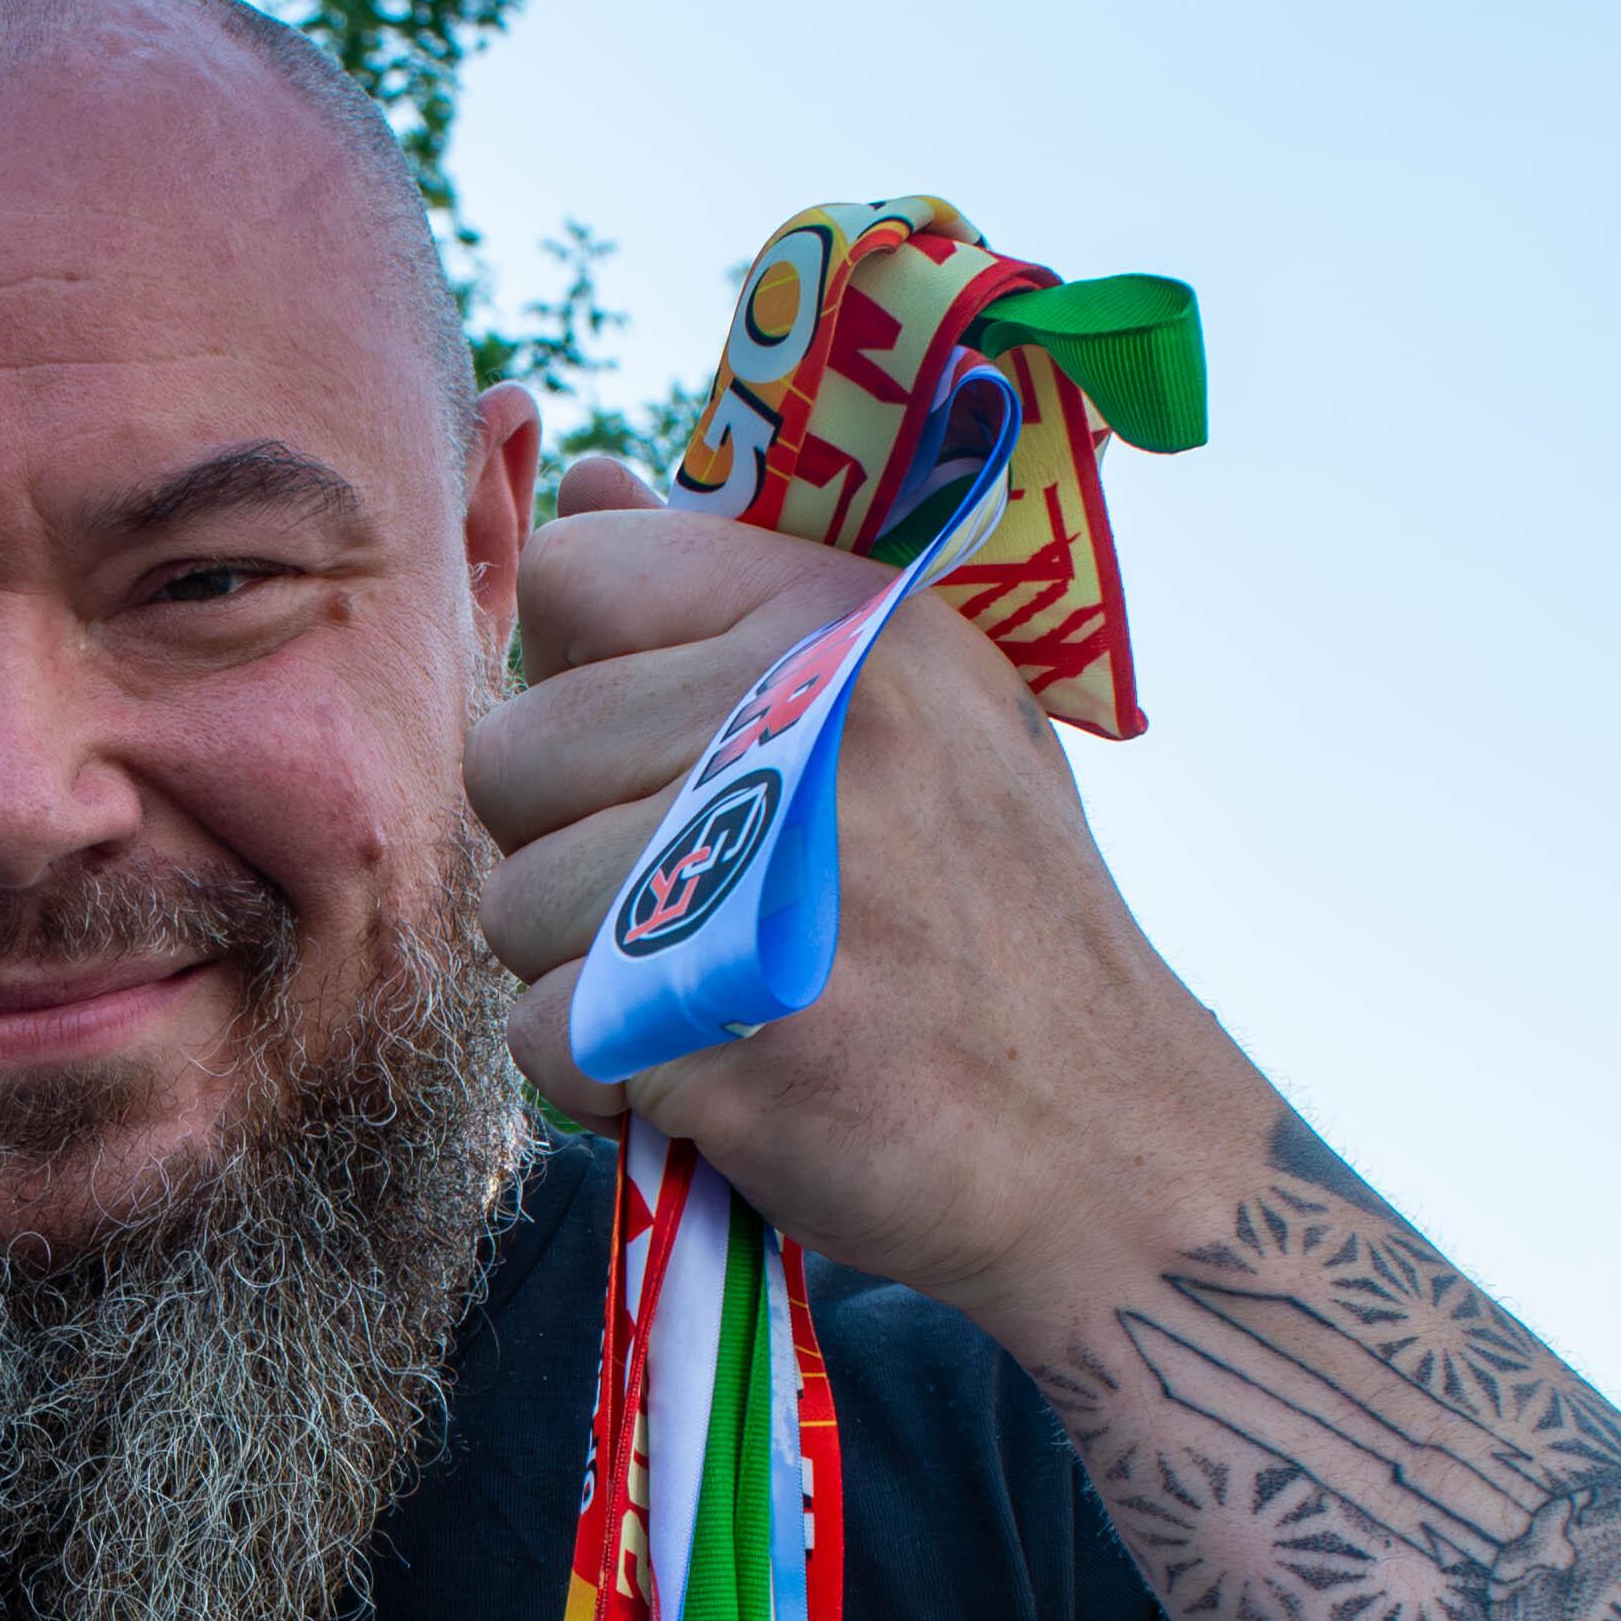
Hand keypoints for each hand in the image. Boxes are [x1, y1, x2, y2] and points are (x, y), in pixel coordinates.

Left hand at [469, 453, 1283, 1351]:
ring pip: (515, 902)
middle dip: (569, 851)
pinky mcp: (728, 1029)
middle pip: (513, 750)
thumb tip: (582, 476)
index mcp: (844, 621)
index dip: (587, 683)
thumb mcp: (913, 713)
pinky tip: (707, 1078)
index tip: (668, 763)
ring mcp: (769, 875)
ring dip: (585, 975)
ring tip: (713, 994)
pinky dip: (600, 1081)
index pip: (578, 572)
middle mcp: (810, 720)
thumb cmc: (991, 923)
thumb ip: (736, 598)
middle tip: (692, 909)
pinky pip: (543, 1034)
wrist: (1107, 1143)